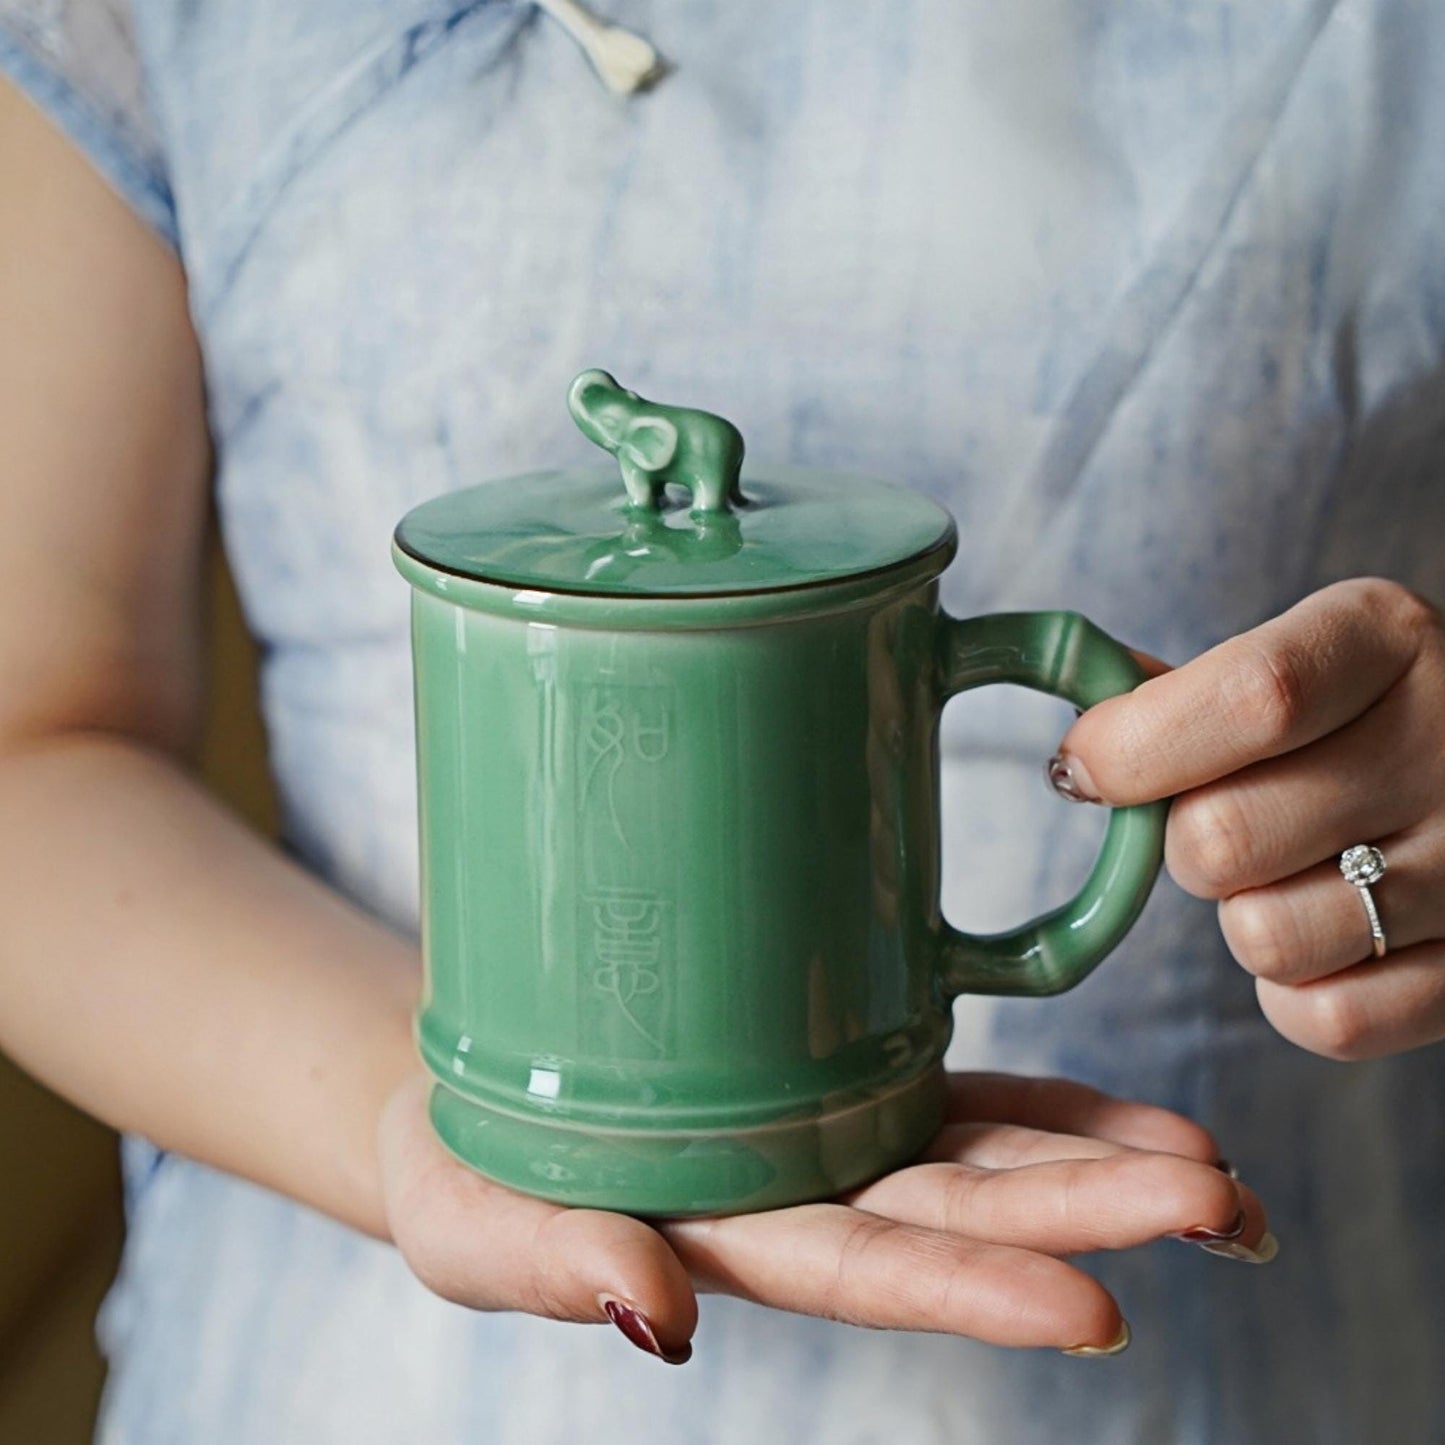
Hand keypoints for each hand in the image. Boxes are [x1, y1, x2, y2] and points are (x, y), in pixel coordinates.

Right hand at [378, 1070, 1266, 1363]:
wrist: (475, 1089)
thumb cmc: (462, 1169)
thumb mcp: (471, 1226)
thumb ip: (554, 1266)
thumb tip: (652, 1316)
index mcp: (729, 1246)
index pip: (866, 1276)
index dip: (973, 1294)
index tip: (1092, 1310)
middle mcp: (806, 1201)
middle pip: (959, 1215)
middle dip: (1084, 1217)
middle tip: (1212, 1209)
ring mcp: (832, 1137)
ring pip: (981, 1158)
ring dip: (1097, 1165)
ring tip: (1210, 1171)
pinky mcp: (836, 1073)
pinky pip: (959, 1097)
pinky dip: (1049, 1109)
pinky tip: (1130, 1115)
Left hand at [1054, 577, 1444, 1059]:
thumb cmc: (1357, 709)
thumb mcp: (1297, 657)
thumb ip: (1185, 693)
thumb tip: (1082, 753)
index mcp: (1387, 641)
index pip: (1253, 699)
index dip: (1134, 747)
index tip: (1080, 767)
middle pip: (1223, 837)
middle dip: (1182, 840)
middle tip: (1215, 820)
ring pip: (1264, 939)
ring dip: (1241, 918)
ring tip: (1284, 875)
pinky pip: (1329, 1021)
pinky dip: (1294, 996)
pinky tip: (1318, 937)